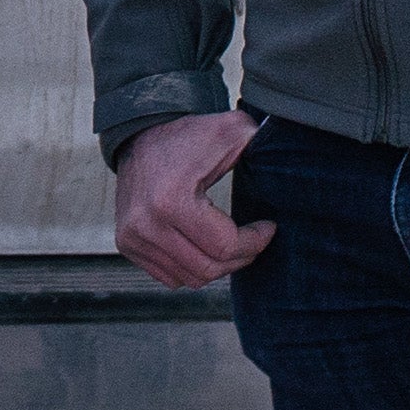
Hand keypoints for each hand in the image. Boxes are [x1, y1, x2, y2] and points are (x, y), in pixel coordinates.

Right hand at [113, 111, 274, 287]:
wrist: (140, 136)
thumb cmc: (188, 136)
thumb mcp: (228, 131)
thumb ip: (258, 140)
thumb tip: (283, 153)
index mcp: (170, 201)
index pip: (224, 246)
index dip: (255, 242)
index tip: (267, 227)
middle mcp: (145, 224)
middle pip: (208, 268)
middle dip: (239, 258)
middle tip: (252, 240)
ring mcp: (132, 237)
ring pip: (190, 278)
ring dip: (216, 265)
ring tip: (229, 242)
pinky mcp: (126, 244)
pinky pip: (170, 277)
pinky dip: (191, 267)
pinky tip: (202, 244)